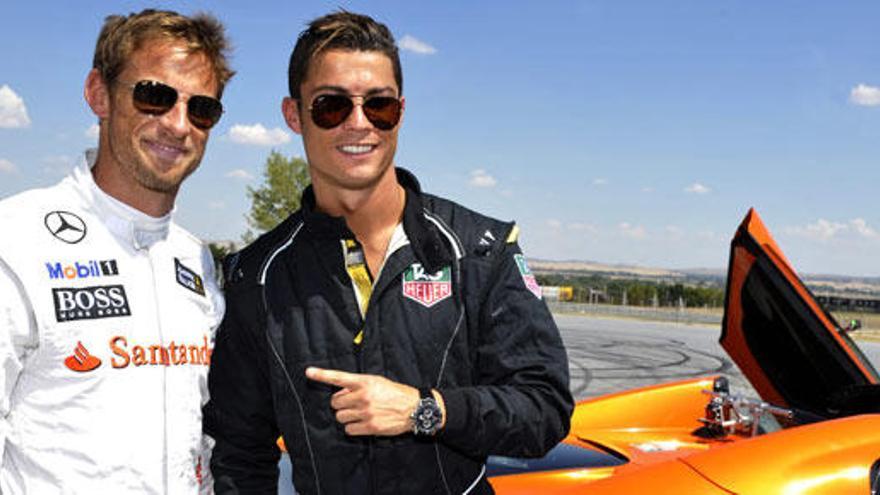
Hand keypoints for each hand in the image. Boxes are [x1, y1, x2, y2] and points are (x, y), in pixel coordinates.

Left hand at [305, 367, 421, 435]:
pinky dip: (353, 428)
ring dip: (347, 416)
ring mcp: (366, 412)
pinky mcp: (370, 426)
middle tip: (353, 404)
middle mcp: (363, 396)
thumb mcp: (377, 382)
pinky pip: (348, 430)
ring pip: (340, 417)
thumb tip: (340, 393)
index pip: (339, 377)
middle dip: (341, 404)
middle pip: (335, 403)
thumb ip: (358, 385)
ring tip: (360, 413)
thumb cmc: (395, 393)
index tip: (308, 372)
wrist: (414, 408)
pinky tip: (363, 423)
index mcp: (365, 382)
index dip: (322, 375)